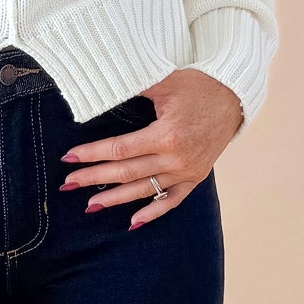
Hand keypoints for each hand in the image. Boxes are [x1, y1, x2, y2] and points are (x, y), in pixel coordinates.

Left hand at [60, 68, 244, 229]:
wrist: (234, 95)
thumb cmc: (197, 84)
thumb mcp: (164, 81)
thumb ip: (133, 88)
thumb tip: (99, 88)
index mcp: (166, 135)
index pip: (119, 149)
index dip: (92, 154)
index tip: (69, 158)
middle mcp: (176, 158)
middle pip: (127, 172)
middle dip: (94, 178)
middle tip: (68, 184)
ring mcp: (187, 170)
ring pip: (145, 189)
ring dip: (116, 199)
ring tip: (90, 205)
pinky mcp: (196, 176)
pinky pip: (172, 200)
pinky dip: (153, 211)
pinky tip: (133, 222)